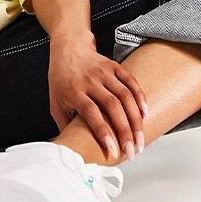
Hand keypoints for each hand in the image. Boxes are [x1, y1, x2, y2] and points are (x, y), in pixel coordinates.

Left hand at [47, 36, 147, 161]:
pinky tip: (146, 115)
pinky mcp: (114, 66)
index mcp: (73, 91)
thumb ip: (64, 125)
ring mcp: (103, 72)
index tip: (113, 150)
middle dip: (125, 132)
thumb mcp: (55, 103)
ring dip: (136, 120)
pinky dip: (140, 98)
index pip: (91, 112)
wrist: (68, 49)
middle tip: (132, 151)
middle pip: (112, 106)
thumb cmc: (61, 79)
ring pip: (125, 96)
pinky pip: (131, 82)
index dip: (103, 132)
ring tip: (140, 140)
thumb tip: (73, 150)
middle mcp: (90, 80)